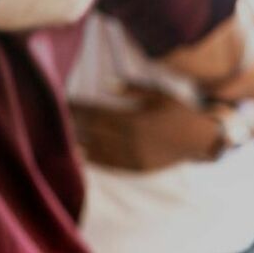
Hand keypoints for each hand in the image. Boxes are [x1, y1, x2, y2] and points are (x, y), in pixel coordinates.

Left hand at [73, 88, 224, 171]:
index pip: (95, 114)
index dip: (76, 108)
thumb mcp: (157, 94)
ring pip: (96, 151)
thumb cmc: (178, 111)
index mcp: (133, 121)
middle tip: (53, 116)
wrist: (201, 140)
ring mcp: (133, 159)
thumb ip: (132, 89)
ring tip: (59, 134)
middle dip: (72, 123)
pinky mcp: (137, 169)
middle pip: (92, 132)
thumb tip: (105, 82)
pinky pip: (109, 165)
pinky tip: (79, 153)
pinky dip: (92, 159)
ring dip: (76, 142)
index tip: (61, 101)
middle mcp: (130, 142)